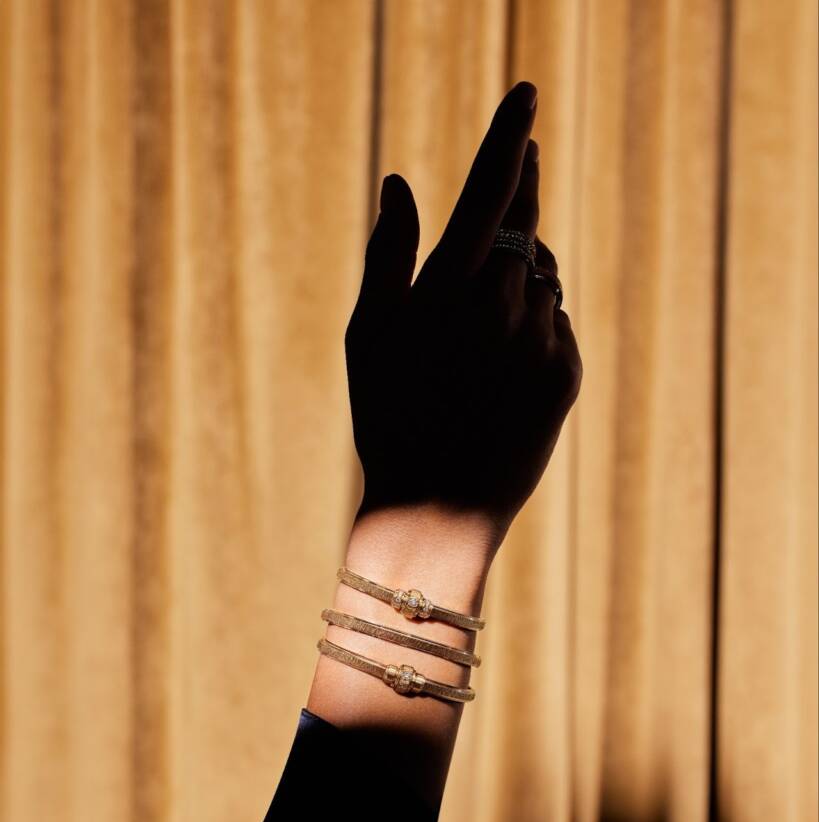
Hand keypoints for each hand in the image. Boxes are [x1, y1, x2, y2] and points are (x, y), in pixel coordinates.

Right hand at [344, 80, 581, 550]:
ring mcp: (540, 338)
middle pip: (524, 225)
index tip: (527, 94)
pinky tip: (502, 367)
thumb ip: (388, 253)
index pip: (488, 189)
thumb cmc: (388, 420)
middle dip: (521, 194)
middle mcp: (501, 303)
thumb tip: (400, 182)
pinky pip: (557, 323)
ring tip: (482, 326)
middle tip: (522, 166)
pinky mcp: (567, 373)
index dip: (508, 136)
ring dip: (520, 275)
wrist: (436, 509)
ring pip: (543, 276)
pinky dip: (535, 326)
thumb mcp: (368, 336)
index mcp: (446, 287)